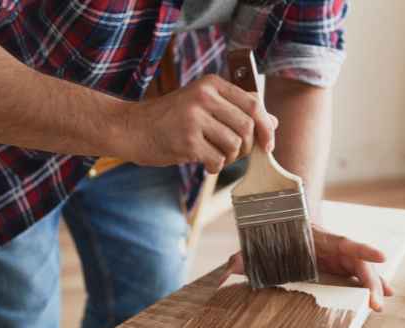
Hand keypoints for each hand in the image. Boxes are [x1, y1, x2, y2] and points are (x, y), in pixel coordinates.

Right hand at [119, 74, 277, 172]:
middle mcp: (204, 97)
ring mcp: (194, 118)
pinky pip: (217, 160)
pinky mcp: (186, 141)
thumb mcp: (203, 104)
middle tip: (234, 153)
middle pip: (247, 127)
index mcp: (211, 84)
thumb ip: (237, 109)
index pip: (254, 104)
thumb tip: (273, 122)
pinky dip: (215, 167)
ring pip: (235, 145)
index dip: (267, 127)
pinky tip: (203, 163)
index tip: (268, 145)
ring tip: (214, 155)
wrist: (130, 128)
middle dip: (247, 147)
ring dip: (230, 158)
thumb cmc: (170, 118)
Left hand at [227, 224, 391, 311]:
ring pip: (361, 271)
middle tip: (375, 303)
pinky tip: (378, 301)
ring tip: (379, 306)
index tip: (382, 256)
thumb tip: (231, 266)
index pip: (345, 242)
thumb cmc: (271, 234)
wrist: (279, 223)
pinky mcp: (337, 267)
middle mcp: (333, 247)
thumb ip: (246, 256)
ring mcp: (337, 257)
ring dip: (373, 287)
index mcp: (319, 238)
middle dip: (370, 282)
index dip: (363, 249)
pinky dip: (368, 287)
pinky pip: (356, 277)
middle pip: (358, 263)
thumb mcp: (256, 246)